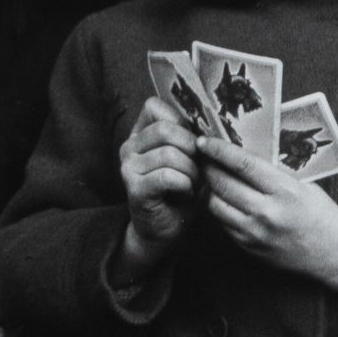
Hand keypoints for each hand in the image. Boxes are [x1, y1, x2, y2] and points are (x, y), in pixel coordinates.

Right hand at [115, 97, 202, 281]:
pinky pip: (167, 176)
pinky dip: (184, 184)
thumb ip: (190, 138)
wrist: (164, 229)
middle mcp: (128, 147)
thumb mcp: (187, 158)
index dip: (180, 122)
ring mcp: (128, 167)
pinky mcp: (134, 188)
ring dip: (191, 171)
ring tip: (192, 184)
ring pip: (169, 153)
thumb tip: (209, 126)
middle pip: (166, 129)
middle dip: (192, 149)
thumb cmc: (179, 192)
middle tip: (198, 169)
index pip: (154, 107)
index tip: (192, 144)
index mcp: (139, 134)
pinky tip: (185, 193)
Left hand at [196, 136, 337, 301]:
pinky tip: (223, 199)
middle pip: (223, 184)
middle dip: (208, 167)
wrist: (334, 253)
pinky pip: (223, 224)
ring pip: (216, 205)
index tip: (204, 141)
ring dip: (209, 189)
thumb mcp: (303, 184)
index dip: (219, 150)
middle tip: (203, 157)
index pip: (243, 164)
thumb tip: (240, 151)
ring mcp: (256, 233)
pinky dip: (219, 209)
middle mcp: (268, 213)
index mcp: (286, 191)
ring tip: (211, 178)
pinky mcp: (249, 247)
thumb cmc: (321, 213)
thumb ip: (273, 171)